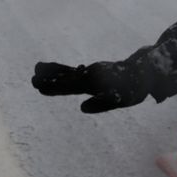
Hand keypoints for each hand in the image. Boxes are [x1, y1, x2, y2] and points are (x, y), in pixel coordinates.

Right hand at [32, 61, 147, 112]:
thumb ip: (101, 104)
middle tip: (32, 78)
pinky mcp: (94, 71)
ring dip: (54, 72)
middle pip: (65, 76)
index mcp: (93, 82)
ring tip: (38, 68)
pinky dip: (64, 71)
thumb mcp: (120, 100)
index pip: (69, 86)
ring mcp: (91, 71)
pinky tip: (58, 73)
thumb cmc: (134, 89)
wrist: (144, 70)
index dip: (54, 87)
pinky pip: (75, 71)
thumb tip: (82, 108)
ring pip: (68, 71)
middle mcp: (90, 74)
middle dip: (49, 77)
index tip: (39, 86)